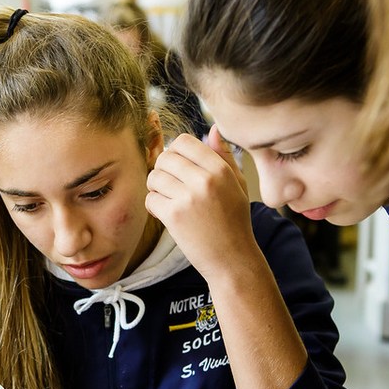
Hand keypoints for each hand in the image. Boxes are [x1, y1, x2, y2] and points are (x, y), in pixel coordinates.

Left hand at [146, 127, 258, 281]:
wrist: (232, 259)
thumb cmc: (234, 222)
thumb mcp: (237, 185)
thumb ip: (224, 156)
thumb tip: (212, 129)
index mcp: (220, 169)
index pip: (183, 141)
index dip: (175, 152)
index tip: (179, 167)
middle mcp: (205, 180)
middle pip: (165, 158)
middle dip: (163, 170)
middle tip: (171, 186)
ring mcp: (188, 197)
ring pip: (154, 177)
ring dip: (157, 189)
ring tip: (170, 200)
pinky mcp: (174, 216)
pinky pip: (150, 199)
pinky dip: (154, 207)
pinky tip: (168, 214)